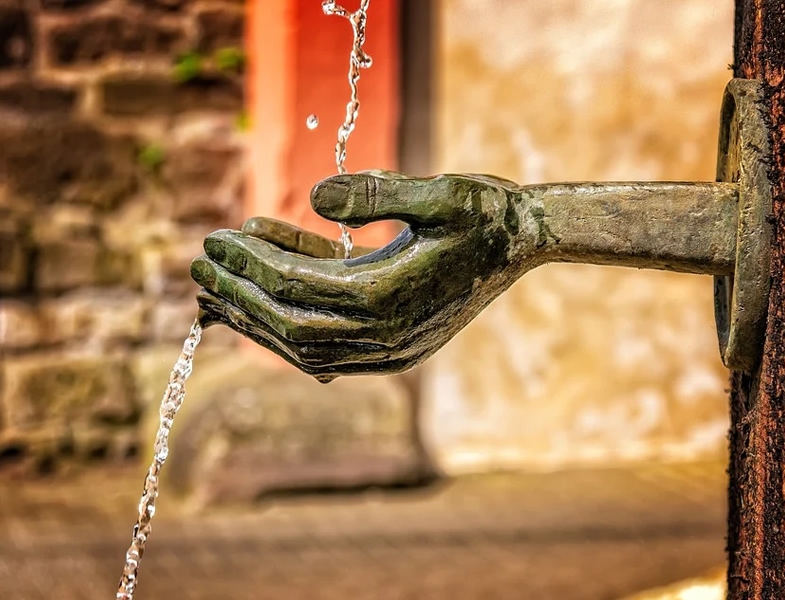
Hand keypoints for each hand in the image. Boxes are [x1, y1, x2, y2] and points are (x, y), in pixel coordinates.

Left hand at [191, 171, 529, 380]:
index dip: (250, 263)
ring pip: (303, 342)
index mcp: (391, 300)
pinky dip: (292, 318)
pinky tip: (268, 286)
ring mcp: (389, 348)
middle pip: (290, 324)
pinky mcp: (392, 344)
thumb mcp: (443, 191)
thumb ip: (379, 193)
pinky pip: (328, 340)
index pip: (296, 288)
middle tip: (197, 268)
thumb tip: (314, 194)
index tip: (214, 237)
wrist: (524, 243)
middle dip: (239, 295)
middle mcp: (385, 336)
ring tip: (215, 290)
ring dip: (257, 315)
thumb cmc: (486, 213)